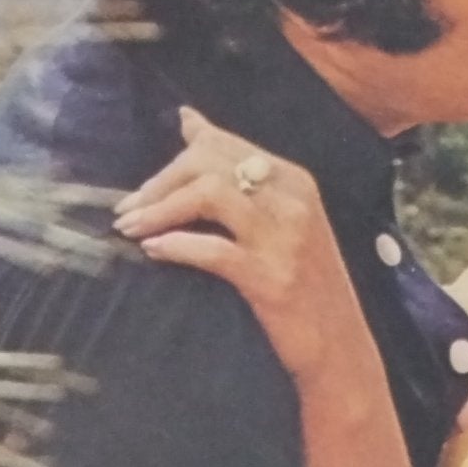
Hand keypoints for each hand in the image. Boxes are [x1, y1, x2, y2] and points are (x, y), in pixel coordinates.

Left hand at [112, 107, 352, 383]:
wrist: (340, 346)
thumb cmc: (304, 284)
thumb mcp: (282, 221)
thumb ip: (241, 177)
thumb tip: (188, 120)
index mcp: (294, 180)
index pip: (224, 144)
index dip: (175, 159)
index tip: (141, 188)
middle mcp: (293, 200)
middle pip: (211, 164)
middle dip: (159, 183)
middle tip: (127, 211)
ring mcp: (285, 238)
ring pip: (209, 195)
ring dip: (160, 209)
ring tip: (131, 228)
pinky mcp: (272, 278)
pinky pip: (213, 249)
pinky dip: (176, 246)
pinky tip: (153, 251)